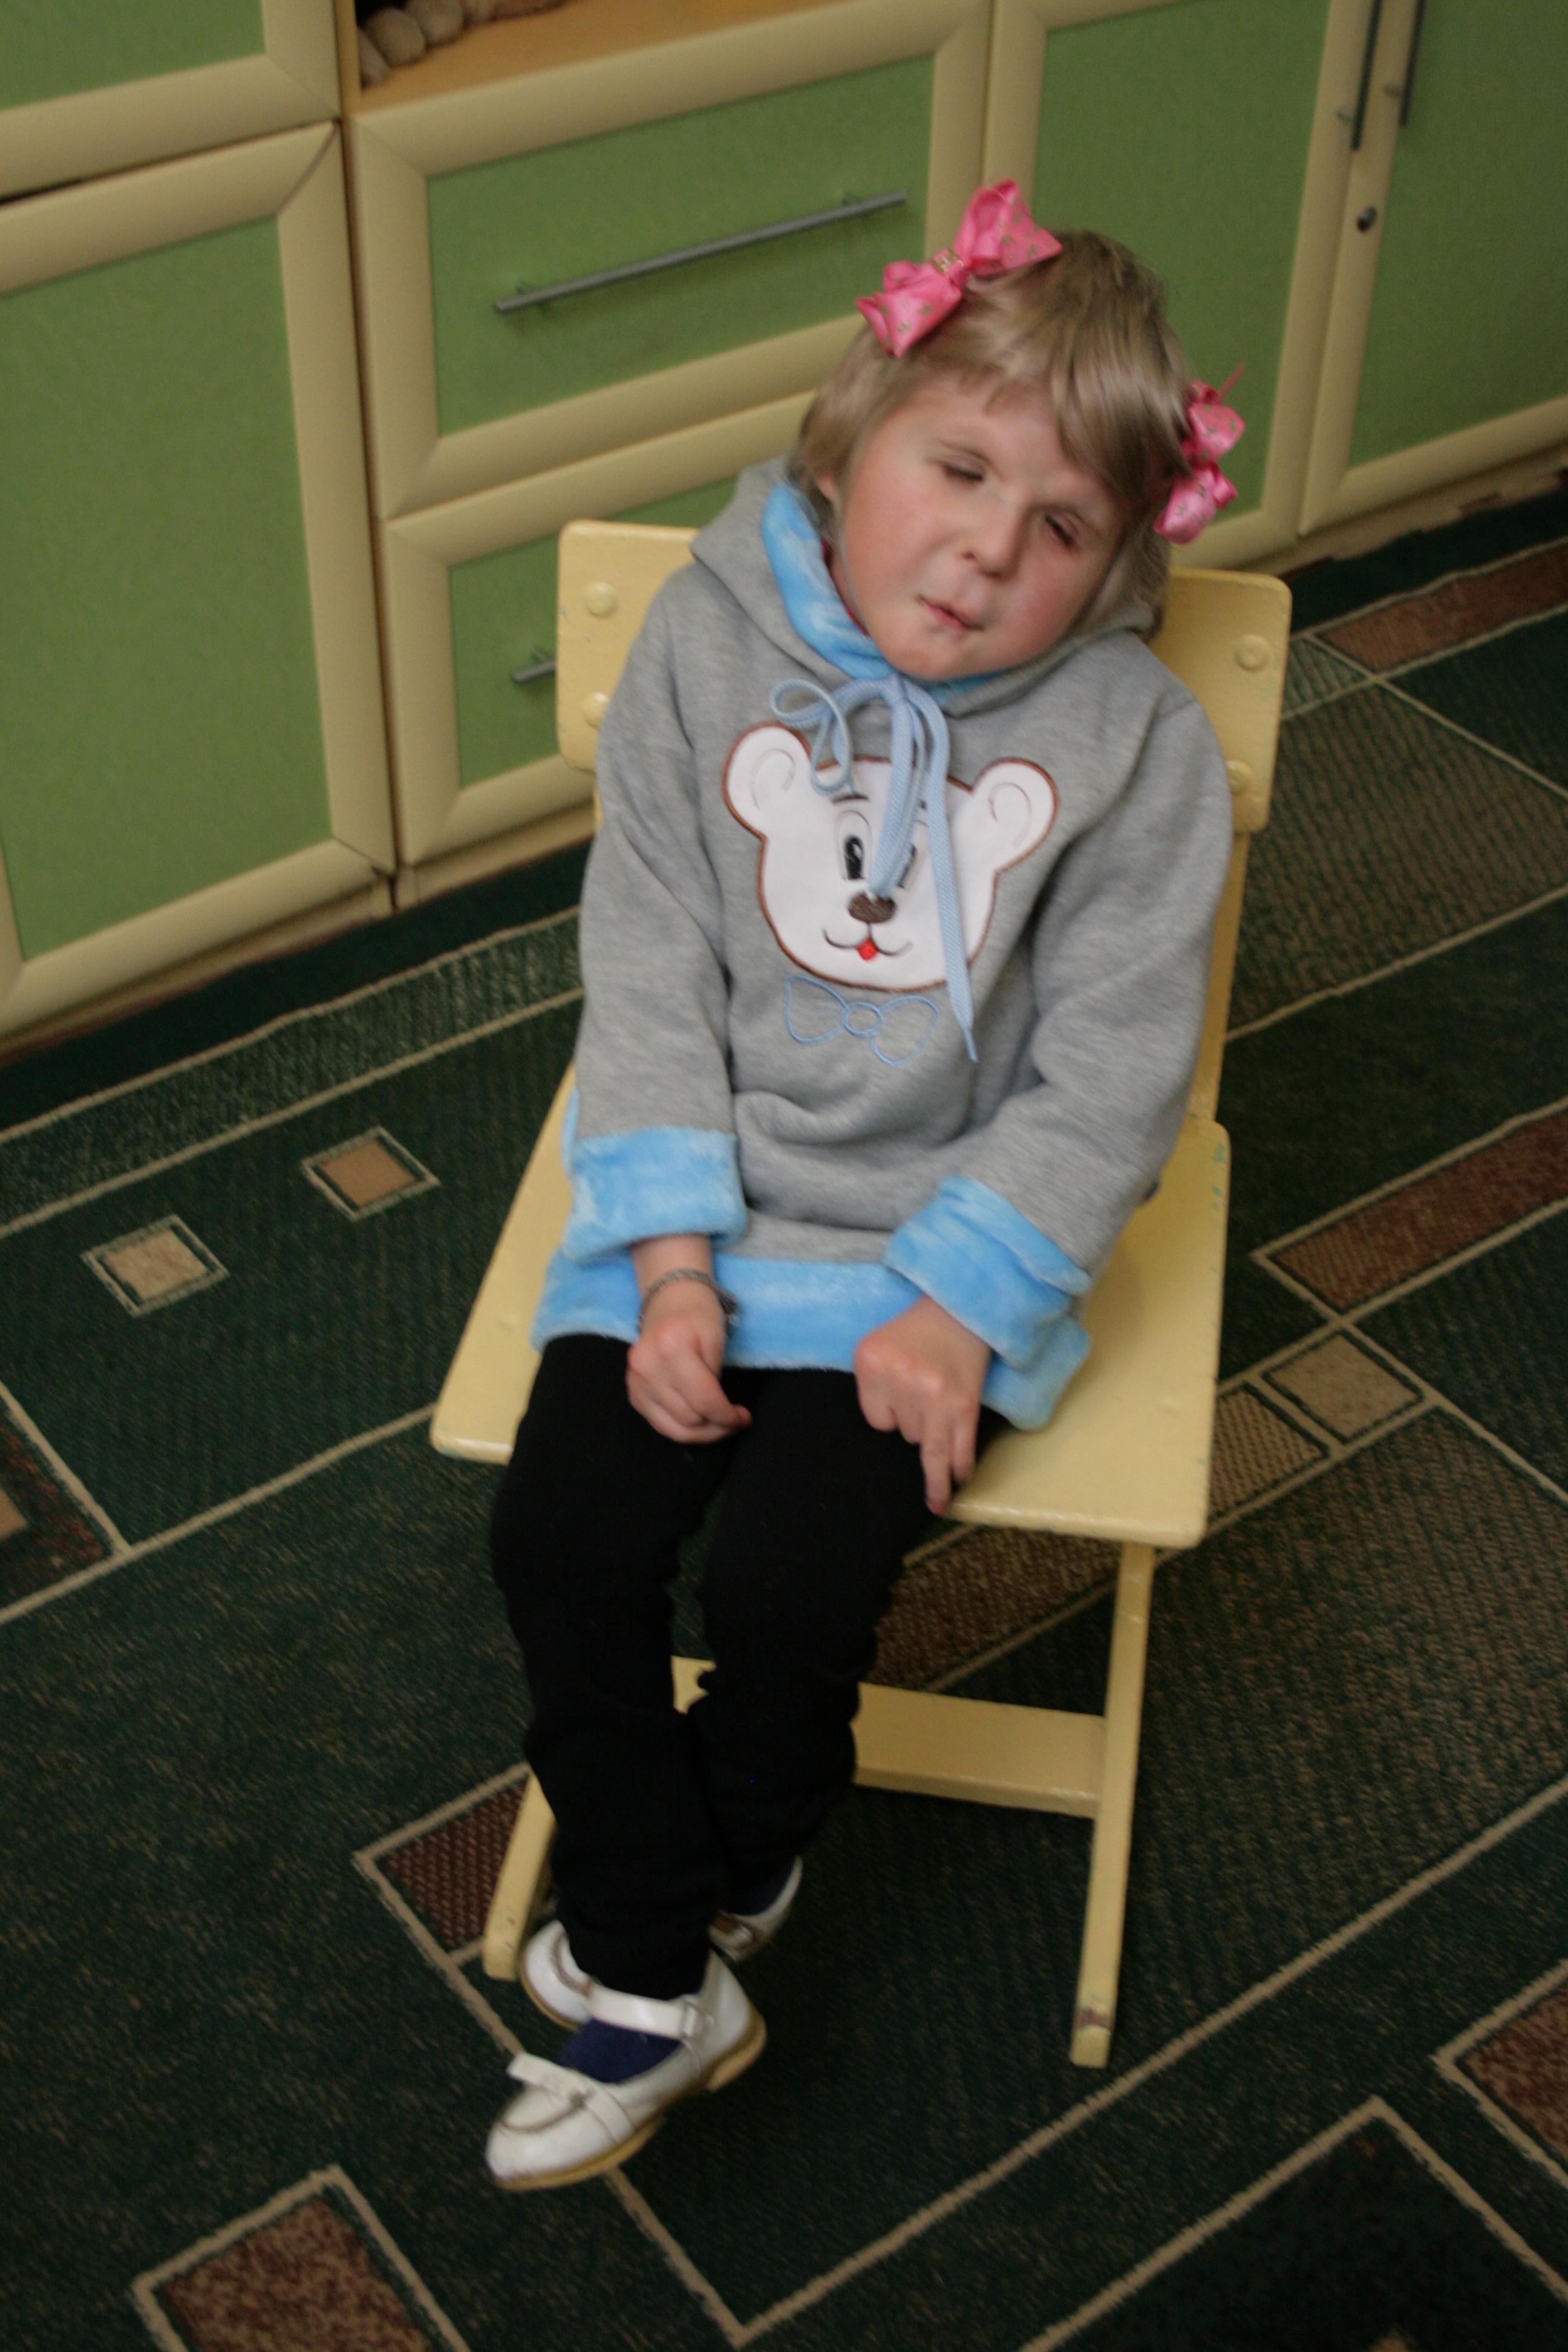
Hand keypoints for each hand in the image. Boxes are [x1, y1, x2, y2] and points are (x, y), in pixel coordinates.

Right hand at [627, 1240, 750, 1445]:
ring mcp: (635, 1383)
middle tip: (734, 1420)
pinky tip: (697, 1420)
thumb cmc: (699, 1315)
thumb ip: (716, 1378)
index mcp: (670, 1349)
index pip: (703, 1401)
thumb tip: (717, 1413)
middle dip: (717, 1427)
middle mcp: (646, 1368)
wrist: (669, 1299)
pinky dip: (682, 1428)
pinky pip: (660, 1426)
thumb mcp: (717, 1339)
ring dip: (701, 1432)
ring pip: (674, 1430)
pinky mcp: (633, 1394)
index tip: (743, 1418)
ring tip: (717, 1423)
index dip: (727, 1417)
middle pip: (688, 1420)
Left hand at [853, 1296, 990, 1512]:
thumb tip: (891, 1439)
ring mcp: (933, 1394)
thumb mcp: (879, 1348)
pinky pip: (958, 1450)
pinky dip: (958, 1471)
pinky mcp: (964, 1404)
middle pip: (904, 1432)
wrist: (963, 1311)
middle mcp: (900, 1378)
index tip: (905, 1389)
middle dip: (916, 1418)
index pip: (875, 1419)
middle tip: (929, 1386)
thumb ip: (875, 1388)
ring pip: (928, 1447)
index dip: (891, 1410)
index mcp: (871, 1363)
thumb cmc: (918, 1332)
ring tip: (944, 1416)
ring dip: (936, 1436)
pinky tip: (956, 1485)